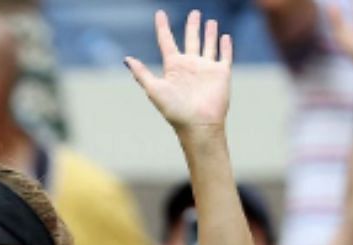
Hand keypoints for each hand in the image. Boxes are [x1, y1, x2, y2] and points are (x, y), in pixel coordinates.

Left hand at [125, 11, 232, 133]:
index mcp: (174, 67)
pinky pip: (224, 56)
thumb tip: (126, 59)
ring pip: (208, 45)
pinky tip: (225, 37)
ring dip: (209, 34)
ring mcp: (206, 69)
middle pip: (191, 39)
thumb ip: (142, 73)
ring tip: (211, 21)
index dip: (163, 27)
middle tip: (195, 12)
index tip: (160, 13)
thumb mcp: (154, 89)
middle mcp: (190, 65)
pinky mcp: (221, 74)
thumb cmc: (175, 110)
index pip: (167, 41)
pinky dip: (225, 46)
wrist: (198, 125)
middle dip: (192, 26)